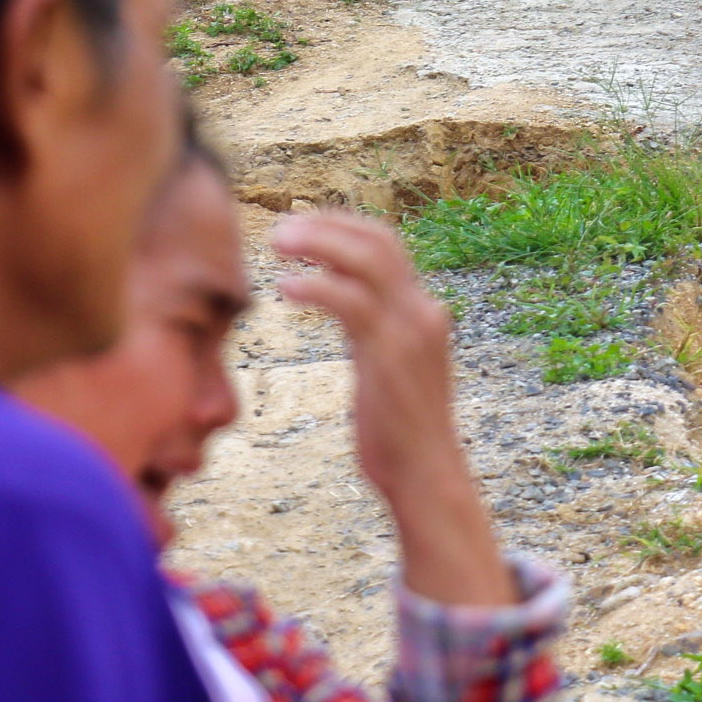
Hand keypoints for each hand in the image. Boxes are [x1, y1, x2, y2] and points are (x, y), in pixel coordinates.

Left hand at [270, 210, 513, 606]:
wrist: (424, 476)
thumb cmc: (398, 431)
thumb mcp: (387, 365)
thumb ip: (371, 330)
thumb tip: (342, 303)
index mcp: (422, 310)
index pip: (386, 244)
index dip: (343, 227)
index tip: (304, 225)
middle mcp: (422, 310)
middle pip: (378, 240)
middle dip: (328, 225)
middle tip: (281, 229)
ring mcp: (410, 329)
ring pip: (365, 260)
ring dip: (319, 243)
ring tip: (277, 244)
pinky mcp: (390, 353)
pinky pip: (350, 301)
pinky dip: (316, 285)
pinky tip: (286, 288)